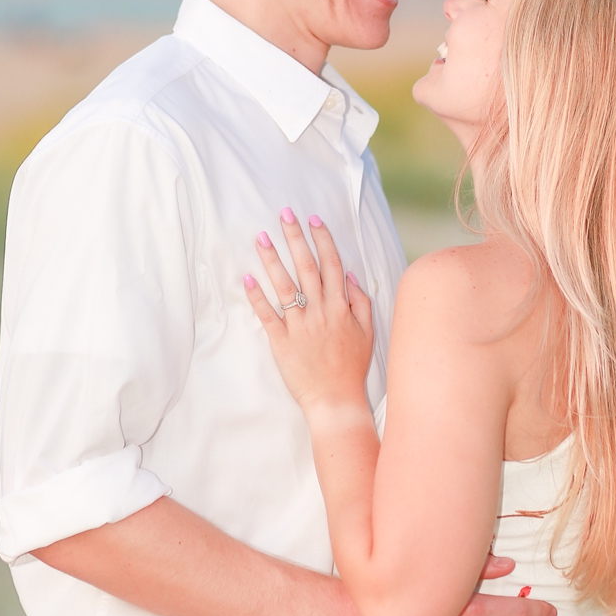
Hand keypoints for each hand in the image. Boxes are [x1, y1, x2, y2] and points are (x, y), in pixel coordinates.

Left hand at [244, 210, 373, 414]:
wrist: (336, 401)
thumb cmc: (352, 368)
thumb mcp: (368, 332)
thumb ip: (361, 302)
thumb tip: (350, 275)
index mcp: (341, 307)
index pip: (332, 265)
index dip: (322, 239)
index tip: (313, 219)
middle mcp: (320, 312)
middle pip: (307, 267)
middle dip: (295, 238)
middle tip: (284, 214)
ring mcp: (300, 326)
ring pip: (285, 286)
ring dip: (272, 259)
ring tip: (261, 237)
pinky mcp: (282, 342)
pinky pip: (267, 315)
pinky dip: (257, 296)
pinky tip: (247, 278)